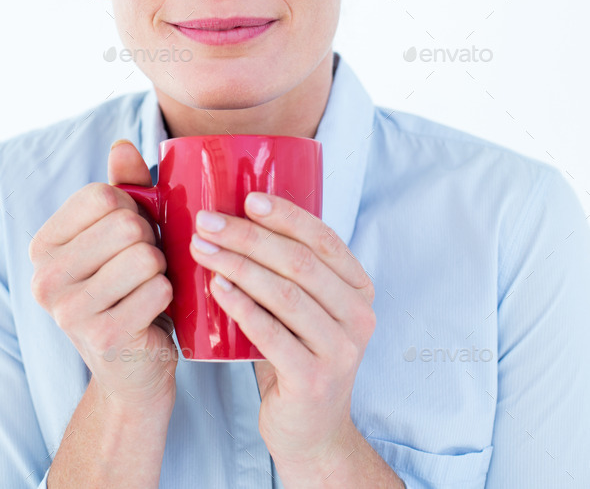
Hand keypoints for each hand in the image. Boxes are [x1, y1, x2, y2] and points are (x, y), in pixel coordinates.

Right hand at [29, 140, 176, 411]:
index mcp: (45, 245)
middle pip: (126, 225)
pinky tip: (155, 311)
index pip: (102, 195)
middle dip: (151, 240)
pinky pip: (158, 290)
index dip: (132, 209)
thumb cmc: (132, 287)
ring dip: (161, 269)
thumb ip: (125, 187)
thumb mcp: (125, 233)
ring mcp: (68, 312)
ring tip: (149, 286)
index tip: (131, 234)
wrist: (136, 367)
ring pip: (145, 257)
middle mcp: (45, 277)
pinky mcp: (101, 338)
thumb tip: (123, 146)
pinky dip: (168, 296)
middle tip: (145, 266)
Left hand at [189, 191, 375, 468]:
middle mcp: (358, 315)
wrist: (311, 431)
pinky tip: (216, 287)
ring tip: (202, 249)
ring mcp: (340, 349)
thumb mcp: (305, 309)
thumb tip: (236, 217)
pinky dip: (241, 307)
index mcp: (359, 288)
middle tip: (208, 223)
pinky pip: (272, 334)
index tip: (247, 199)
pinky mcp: (314, 379)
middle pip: (299, 263)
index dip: (286, 215)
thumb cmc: (297, 356)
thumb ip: (290, 271)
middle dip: (249, 237)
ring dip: (238, 266)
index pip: (323, 240)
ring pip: (285, 294)